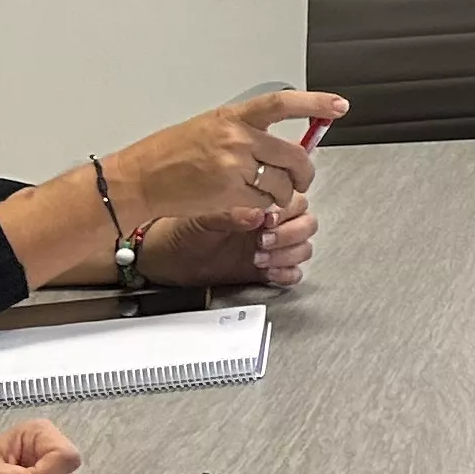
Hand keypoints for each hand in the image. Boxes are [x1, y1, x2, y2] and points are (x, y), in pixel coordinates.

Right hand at [104, 92, 347, 231]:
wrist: (140, 178)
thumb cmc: (169, 153)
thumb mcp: (210, 128)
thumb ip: (246, 132)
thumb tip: (281, 144)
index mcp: (233, 117)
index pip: (282, 104)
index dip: (314, 104)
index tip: (338, 106)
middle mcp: (236, 139)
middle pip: (294, 155)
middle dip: (305, 172)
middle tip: (303, 179)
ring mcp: (233, 167)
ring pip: (281, 184)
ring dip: (282, 194)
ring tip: (269, 194)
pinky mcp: (229, 194)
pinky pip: (263, 204)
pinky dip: (263, 209)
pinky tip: (249, 204)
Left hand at [144, 196, 315, 289]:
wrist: (168, 259)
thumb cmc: (182, 231)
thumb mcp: (203, 217)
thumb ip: (231, 213)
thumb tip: (256, 213)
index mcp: (259, 203)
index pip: (294, 200)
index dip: (287, 211)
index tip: (268, 219)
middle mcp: (270, 223)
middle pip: (306, 223)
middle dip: (290, 233)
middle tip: (263, 240)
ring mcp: (271, 247)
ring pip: (304, 247)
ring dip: (288, 254)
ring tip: (260, 257)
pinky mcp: (267, 270)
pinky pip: (294, 272)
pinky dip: (287, 273)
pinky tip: (268, 272)